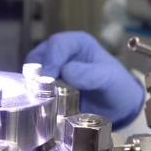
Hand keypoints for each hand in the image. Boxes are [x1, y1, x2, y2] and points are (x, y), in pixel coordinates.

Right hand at [26, 31, 144, 128]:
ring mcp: (52, 70)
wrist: (119, 108)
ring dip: (35, 87)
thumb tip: (65, 71)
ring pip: (32, 74)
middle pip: (38, 58)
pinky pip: (34, 89)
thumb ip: (91, 74)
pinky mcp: (47, 87)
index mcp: (77, 42)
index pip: (56, 44)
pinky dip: (36, 96)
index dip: (50, 59)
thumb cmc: (117, 87)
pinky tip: (44, 105)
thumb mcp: (110, 79)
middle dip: (38, 75)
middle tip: (43, 92)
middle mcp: (61, 53)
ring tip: (45, 100)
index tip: (48, 78)